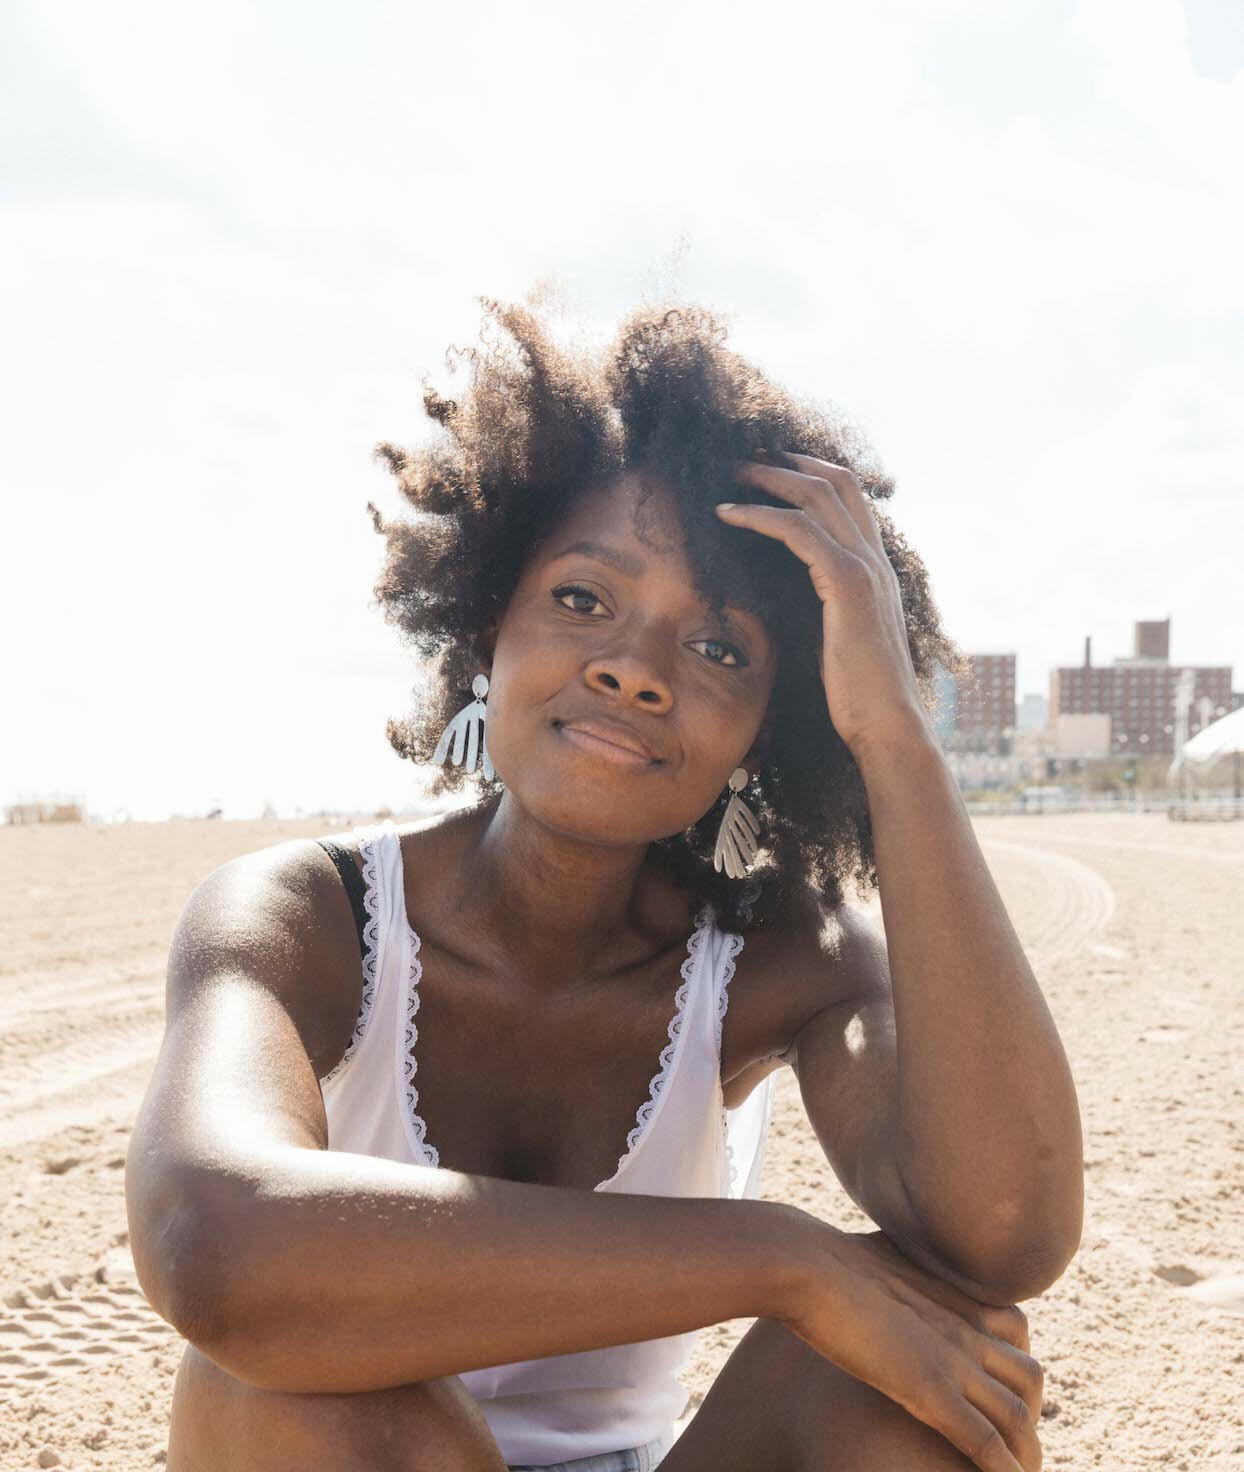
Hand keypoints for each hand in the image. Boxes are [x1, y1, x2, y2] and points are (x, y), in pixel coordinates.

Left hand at [717, 451, 930, 759]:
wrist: (887, 725)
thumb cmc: (859, 695)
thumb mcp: (840, 640)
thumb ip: (826, 610)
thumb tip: (793, 602)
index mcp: (876, 569)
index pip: (850, 498)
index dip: (811, 473)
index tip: (770, 467)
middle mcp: (876, 559)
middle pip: (836, 481)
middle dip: (789, 461)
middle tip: (745, 455)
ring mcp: (865, 568)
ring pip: (816, 495)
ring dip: (768, 477)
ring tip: (729, 472)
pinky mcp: (847, 585)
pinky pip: (798, 531)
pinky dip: (759, 514)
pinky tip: (726, 513)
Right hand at [781, 1222, 1043, 1470]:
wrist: (805, 1264)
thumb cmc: (819, 1258)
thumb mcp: (867, 1260)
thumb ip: (888, 1273)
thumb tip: (869, 1273)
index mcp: (948, 1295)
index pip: (1014, 1329)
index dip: (1013, 1361)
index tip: (998, 1388)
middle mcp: (962, 1326)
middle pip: (1029, 1375)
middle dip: (1029, 1411)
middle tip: (1007, 1440)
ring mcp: (950, 1360)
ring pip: (1018, 1415)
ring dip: (1024, 1450)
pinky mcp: (929, 1390)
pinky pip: (984, 1441)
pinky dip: (1003, 1469)